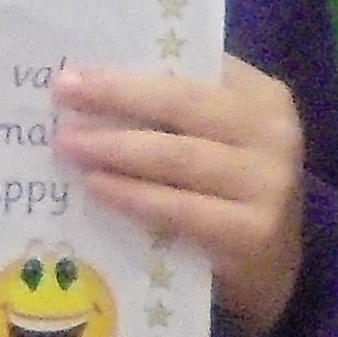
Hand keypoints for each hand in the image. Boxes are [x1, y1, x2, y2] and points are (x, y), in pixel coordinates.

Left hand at [56, 58, 311, 336]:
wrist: (275, 270)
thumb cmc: (229, 191)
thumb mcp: (220, 140)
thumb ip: (178, 110)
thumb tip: (94, 85)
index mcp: (263, 96)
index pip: (193, 68)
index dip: (131, 67)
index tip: (75, 66)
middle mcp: (274, 133)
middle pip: (183, 104)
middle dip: (116, 96)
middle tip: (62, 93)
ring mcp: (268, 184)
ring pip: (178, 157)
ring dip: (115, 148)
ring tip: (67, 144)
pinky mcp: (253, 233)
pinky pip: (179, 209)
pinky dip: (133, 196)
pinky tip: (96, 188)